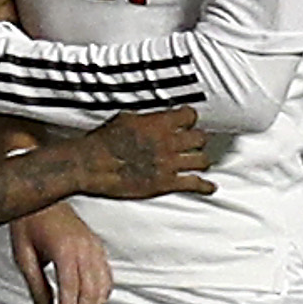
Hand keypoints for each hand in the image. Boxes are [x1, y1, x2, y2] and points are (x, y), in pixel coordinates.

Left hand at [9, 203, 114, 303]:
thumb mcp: (24, 256)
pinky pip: (107, 275)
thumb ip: (36, 287)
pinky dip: (102, 293)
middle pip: (90, 292)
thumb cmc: (29, 221)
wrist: (40, 197)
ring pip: (103, 286)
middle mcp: (84, 248)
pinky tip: (92, 303)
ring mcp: (94, 246)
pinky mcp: (97, 246)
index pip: (71, 291)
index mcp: (64, 250)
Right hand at [69, 105, 214, 204]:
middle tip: (195, 142)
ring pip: (202, 160)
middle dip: (198, 139)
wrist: (92, 164)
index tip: (188, 120)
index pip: (189, 116)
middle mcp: (168, 142)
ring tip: (200, 161)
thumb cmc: (103, 141)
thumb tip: (154, 116)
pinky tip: (210, 187)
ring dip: (201, 160)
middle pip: (200, 138)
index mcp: (159, 123)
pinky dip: (205, 186)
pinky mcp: (165, 183)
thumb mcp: (126, 118)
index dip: (190, 118)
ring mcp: (169, 163)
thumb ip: (147, 118)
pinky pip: (194, 184)